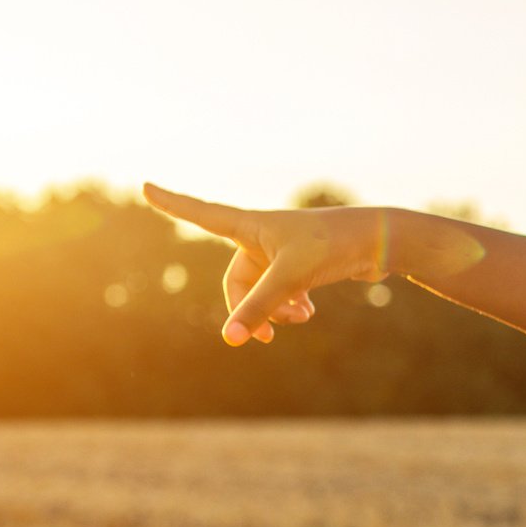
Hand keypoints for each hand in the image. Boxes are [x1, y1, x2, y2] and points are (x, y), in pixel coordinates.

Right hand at [143, 183, 394, 345]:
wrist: (382, 242)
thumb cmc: (333, 246)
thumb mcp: (291, 279)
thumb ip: (258, 309)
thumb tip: (230, 340)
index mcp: (251, 225)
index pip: (201, 213)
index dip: (172, 203)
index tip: (143, 186)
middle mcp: (262, 236)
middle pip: (236, 280)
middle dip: (248, 309)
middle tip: (262, 340)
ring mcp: (281, 251)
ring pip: (261, 291)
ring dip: (275, 312)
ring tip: (301, 319)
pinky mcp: (302, 265)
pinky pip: (281, 293)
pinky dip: (290, 306)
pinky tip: (308, 313)